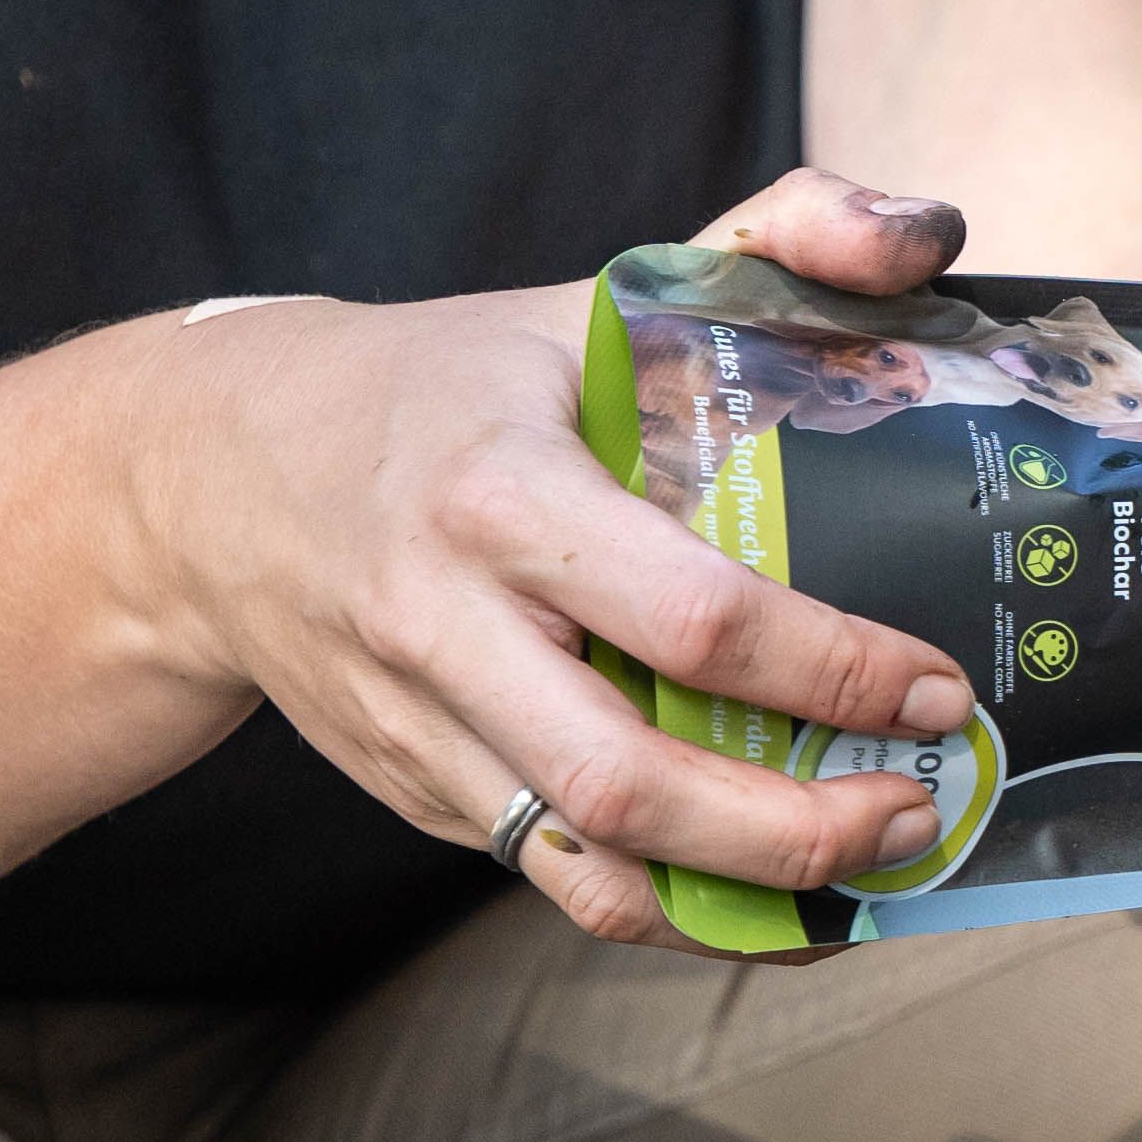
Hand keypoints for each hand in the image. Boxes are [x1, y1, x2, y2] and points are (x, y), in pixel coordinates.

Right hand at [129, 168, 983, 955]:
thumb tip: (925, 234)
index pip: (692, 618)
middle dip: (795, 830)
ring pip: (587, 869)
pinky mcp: (415, 791)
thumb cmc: (440, 383)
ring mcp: (423, 728)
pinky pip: (555, 879)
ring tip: (867, 873)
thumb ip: (772, 242)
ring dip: (744, 899)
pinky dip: (675, 907)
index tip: (935, 690)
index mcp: (503, 497)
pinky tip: (775, 889)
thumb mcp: (588, 295)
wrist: (205, 479)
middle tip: (915, 814)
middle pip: (630, 783)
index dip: (834, 671)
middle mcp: (449, 630)